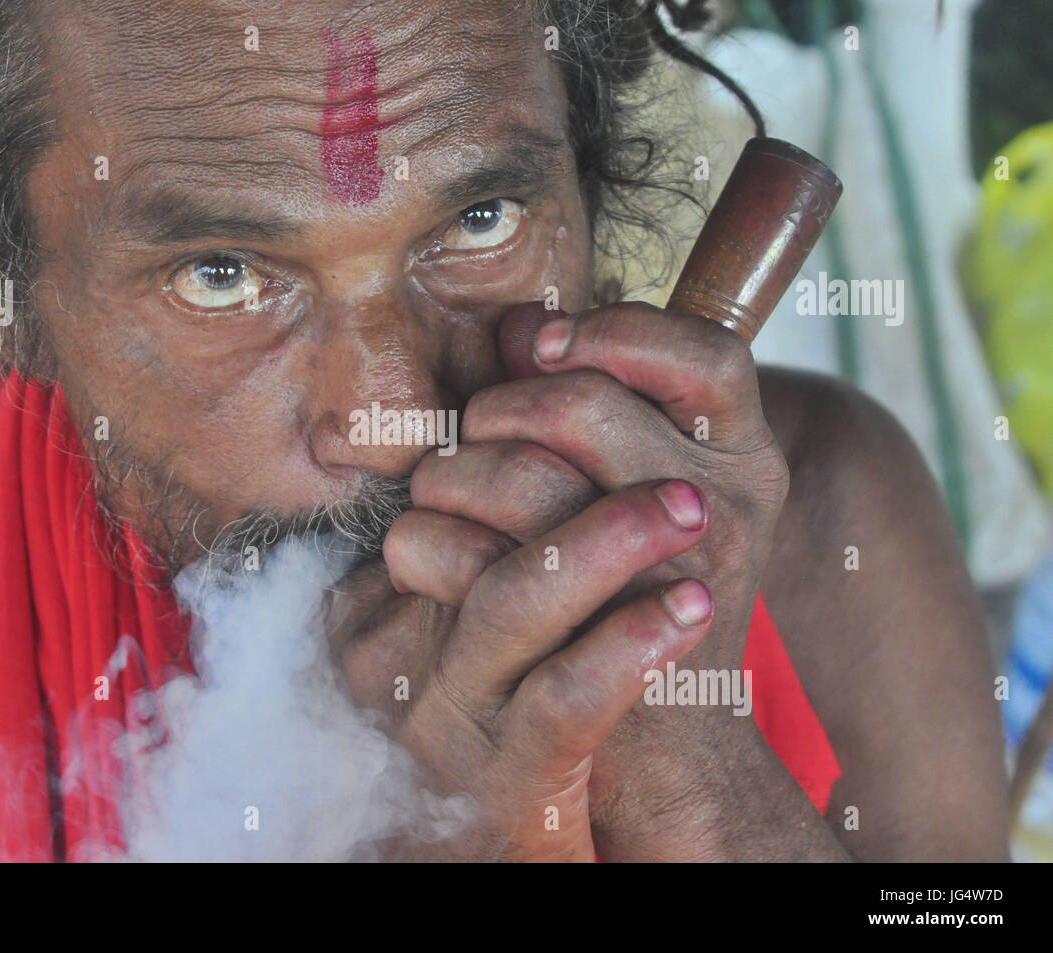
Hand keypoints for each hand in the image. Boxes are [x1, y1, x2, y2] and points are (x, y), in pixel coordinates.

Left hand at [391, 300, 790, 856]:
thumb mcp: (653, 493)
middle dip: (502, 407)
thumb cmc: (649, 596)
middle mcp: (723, 511)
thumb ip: (602, 404)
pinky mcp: (585, 649)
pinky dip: (424, 544)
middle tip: (474, 429)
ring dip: (451, 473)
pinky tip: (420, 554)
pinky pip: (470, 561)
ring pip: (520, 481)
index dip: (622, 331)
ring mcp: (661, 581)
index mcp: (746, 460)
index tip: (544, 343)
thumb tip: (519, 326)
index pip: (712, 355)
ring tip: (436, 489)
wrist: (677, 749)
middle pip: (588, 409)